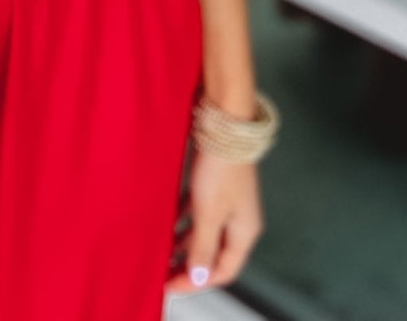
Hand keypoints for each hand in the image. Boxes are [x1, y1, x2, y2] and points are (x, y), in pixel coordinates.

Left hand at [163, 147, 263, 294]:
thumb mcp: (209, 213)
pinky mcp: (216, 184)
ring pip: (204, 231)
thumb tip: (197, 278)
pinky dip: (183, 219)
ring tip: (161, 249)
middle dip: (189, 265)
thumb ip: (202, 247)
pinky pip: (198, 210)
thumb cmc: (221, 166)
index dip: (197, 282)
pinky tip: (167, 220)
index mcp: (245, 232)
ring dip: (184, 242)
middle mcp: (239, 219)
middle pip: (213, 253)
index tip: (171, 284)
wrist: (224, 121)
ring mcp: (228, 201)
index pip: (223, 270)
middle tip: (163, 271)